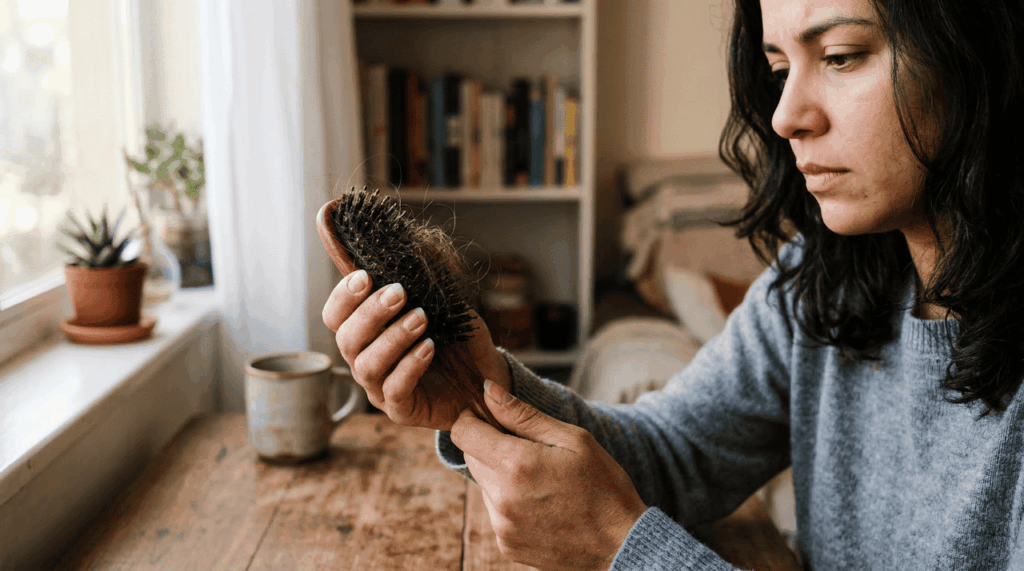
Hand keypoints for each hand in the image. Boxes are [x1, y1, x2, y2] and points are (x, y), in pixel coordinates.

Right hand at [322, 269, 511, 430]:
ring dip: (392, 337)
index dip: (343, 296)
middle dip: (370, 313)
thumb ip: (426, 289)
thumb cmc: (455, 342)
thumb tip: (416, 261)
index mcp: (366, 334)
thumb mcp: (444, 309)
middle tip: (399, 292)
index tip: (365, 276)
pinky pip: (394, 390)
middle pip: (346, 339)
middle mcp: (365, 361)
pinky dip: (410, 365)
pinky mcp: (401, 409)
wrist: (482, 381)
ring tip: (421, 317)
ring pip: (366, 365)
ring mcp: (380, 388)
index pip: (335, 316)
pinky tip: (429, 347)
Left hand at [450, 380, 646, 570]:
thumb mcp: (572, 439)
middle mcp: (502, 498)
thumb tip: (488, 391)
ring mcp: (502, 526)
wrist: (622, 544)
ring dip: (501, 475)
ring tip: (542, 481)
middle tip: (530, 449)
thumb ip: (523, 415)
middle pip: (471, 456)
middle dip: (491, 445)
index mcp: (517, 465)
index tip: (489, 416)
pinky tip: (542, 503)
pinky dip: (510, 502)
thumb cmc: (604, 485)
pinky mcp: (506, 544)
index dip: (472, 418)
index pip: (463, 432)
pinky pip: (495, 511)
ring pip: (484, 484)